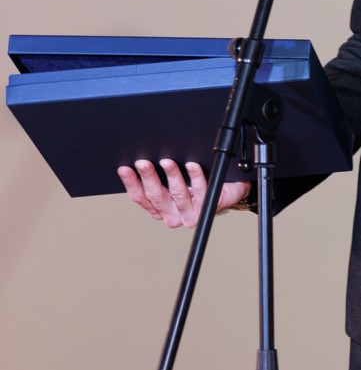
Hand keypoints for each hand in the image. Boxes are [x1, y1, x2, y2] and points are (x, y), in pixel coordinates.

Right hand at [118, 159, 250, 228]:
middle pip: (156, 196)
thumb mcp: (174, 180)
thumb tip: (142, 153)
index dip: (131, 183)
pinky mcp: (207, 207)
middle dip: (148, 177)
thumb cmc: (196, 184)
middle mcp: (172, 215)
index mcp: (160, 209)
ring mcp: (189, 213)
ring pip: (177, 194)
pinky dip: (195, 176)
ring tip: (167, 161)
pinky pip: (200, 190)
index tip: (124, 168)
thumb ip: (159, 174)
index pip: (140, 197)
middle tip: (142, 162)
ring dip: (171, 176)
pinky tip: (192, 165)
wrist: (227, 191)